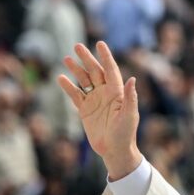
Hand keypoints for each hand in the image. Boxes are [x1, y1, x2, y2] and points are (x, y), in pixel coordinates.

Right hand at [58, 42, 140, 179]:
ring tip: (67, 58)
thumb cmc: (125, 134)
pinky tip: (61, 78)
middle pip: (95, 71)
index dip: (105, 56)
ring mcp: (95, 101)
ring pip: (84, 80)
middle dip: (86, 58)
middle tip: (77, 45)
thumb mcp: (129, 116)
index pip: (110, 70)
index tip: (100, 44)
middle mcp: (106, 93)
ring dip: (76, 69)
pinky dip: (68, 87)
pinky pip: (75, 95)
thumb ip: (130, 98)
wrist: (114, 151)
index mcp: (117, 92)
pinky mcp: (85, 110)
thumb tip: (132, 79)